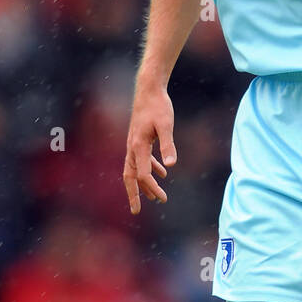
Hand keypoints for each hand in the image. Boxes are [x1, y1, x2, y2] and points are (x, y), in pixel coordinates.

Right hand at [122, 82, 176, 213]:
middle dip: (133, 195)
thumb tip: (171, 165)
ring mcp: (134, 144)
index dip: (152, 188)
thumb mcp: (166, 125)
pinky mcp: (139, 139)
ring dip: (143, 184)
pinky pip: (141, 159)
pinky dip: (150, 168)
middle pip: (130, 176)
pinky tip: (163, 172)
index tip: (162, 198)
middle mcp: (132, 147)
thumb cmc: (158, 106)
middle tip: (136, 211)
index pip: (143, 174)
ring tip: (154, 197)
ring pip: (134, 169)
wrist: (148, 90)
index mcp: (138, 146)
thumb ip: (168, 144)